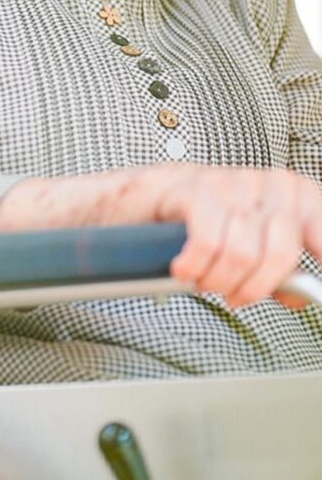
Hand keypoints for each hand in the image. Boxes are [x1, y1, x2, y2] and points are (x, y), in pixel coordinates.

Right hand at [153, 165, 321, 308]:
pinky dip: (195, 267)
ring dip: (219, 281)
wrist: (173, 190)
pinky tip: (186, 271)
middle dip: (253, 288)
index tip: (320, 293)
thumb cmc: (225, 219)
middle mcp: (276, 185)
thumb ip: (286, 273)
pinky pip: (206, 244)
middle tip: (235, 297)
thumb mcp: (264, 244)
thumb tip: (297, 297)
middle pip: (281, 254)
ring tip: (208, 283)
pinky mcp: (203, 188)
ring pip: (241, 254)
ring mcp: (239, 182)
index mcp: (304, 196)